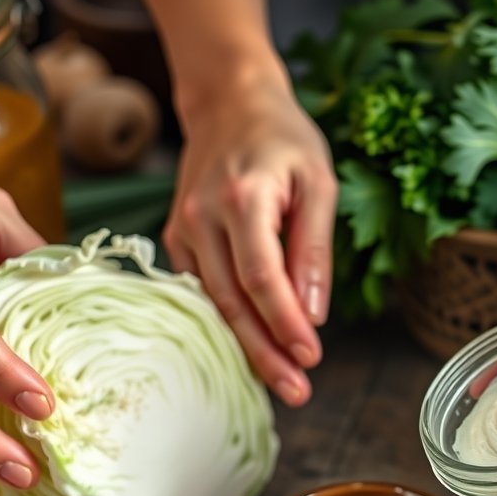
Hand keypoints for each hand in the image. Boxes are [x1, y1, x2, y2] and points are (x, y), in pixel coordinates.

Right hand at [162, 74, 337, 406]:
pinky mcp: (177, 238)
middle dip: (265, 353)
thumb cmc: (283, 140)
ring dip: (246, 347)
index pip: (262, 276)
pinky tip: (252, 349)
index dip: (285, 323)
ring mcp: (183, 229)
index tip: (311, 358)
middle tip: (297, 392)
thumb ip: (315, 247)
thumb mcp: (319, 182)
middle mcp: (204, 217)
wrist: (229, 103)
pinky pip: (202, 290)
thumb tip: (314, 313)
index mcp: (243, 198)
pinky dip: (227, 322)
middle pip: (232, 301)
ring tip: (280, 383)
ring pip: (213, 304)